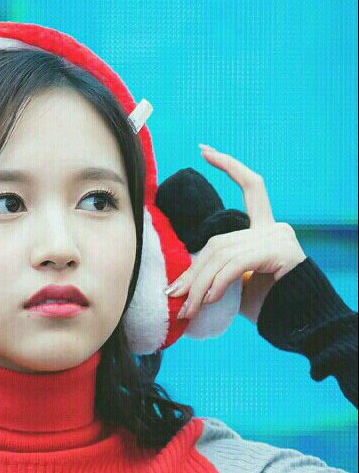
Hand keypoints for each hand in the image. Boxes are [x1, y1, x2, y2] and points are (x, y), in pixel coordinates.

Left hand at [166, 144, 306, 319]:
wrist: (301, 323)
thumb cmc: (267, 305)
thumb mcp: (235, 284)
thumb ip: (215, 271)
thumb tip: (176, 284)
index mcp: (265, 229)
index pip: (252, 186)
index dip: (230, 166)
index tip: (204, 149)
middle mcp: (274, 227)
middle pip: (218, 243)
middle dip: (191, 273)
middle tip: (172, 295)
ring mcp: (280, 237)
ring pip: (222, 256)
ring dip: (199, 286)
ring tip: (186, 308)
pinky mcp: (281, 252)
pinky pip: (237, 265)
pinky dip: (217, 283)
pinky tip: (208, 300)